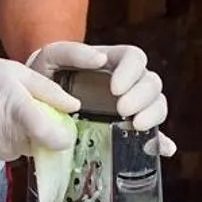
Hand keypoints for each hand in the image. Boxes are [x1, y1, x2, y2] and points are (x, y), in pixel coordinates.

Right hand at [0, 49, 76, 167]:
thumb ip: (47, 90)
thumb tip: (73, 106)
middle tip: (12, 113)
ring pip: (14, 153)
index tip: (60, 133)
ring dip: (10, 140)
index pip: (53, 138)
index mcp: (16, 109)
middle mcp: (3, 133)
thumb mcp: (12, 71)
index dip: (62, 138)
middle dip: (31, 133)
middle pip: (34, 146)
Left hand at [28, 41, 174, 155]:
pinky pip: (155, 135)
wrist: (36, 102)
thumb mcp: (51, 57)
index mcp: (112, 61)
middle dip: (142, 96)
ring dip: (153, 115)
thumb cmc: (45, 74)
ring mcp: (132, 105)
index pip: (135, 57)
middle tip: (122, 110)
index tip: (115, 88)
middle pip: (152, 82)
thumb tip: (100, 60)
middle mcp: (128, 82)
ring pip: (158, 104)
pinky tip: (165, 149)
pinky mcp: (130, 128)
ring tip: (135, 126)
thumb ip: (70, 52)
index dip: (131, 71)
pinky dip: (161, 142)